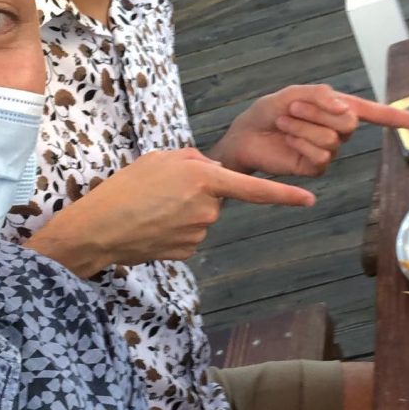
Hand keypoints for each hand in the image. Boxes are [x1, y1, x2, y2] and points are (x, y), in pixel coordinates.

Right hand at [26, 148, 314, 274]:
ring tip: (152, 207)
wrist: (99, 228)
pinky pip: (191, 234)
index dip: (285, 195)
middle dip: (198, 192)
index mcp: (204, 177)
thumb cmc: (125, 187)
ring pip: (203, 216)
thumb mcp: (159, 158)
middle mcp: (208, 207)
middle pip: (217, 197)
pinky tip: (153, 226)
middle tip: (162, 190)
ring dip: (185, 210)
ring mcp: (199, 232)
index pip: (254, 189)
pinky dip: (176, 229)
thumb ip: (192, 160)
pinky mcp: (188, 250)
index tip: (310, 199)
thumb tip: (210, 169)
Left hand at [212, 84, 408, 177]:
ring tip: (285, 122)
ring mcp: (330, 151)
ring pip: (333, 139)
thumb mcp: (295, 93)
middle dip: (318, 111)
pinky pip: (320, 155)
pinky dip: (301, 142)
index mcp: (341, 109)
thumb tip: (345, 108)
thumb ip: (322, 96)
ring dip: (304, 126)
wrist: (246, 135)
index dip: (408, 121)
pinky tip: (287, 139)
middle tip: (293, 108)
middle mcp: (341, 131)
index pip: (381, 115)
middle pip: (350, 122)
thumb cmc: (270, 111)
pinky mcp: (316, 167)